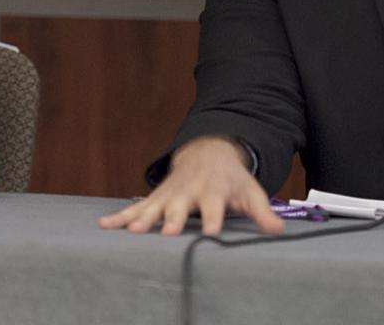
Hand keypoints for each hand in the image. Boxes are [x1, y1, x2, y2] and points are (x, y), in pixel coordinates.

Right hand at [98, 136, 284, 235]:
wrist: (209, 152)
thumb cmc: (231, 179)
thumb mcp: (250, 192)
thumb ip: (262, 212)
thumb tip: (278, 230)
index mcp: (213, 189)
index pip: (214, 205)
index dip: (213, 218)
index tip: (212, 232)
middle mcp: (188, 191)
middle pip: (180, 206)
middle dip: (172, 218)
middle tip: (167, 232)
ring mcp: (170, 193)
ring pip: (153, 206)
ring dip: (143, 217)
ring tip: (132, 230)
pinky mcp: (156, 197)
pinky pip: (135, 206)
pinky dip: (121, 215)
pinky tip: (105, 225)